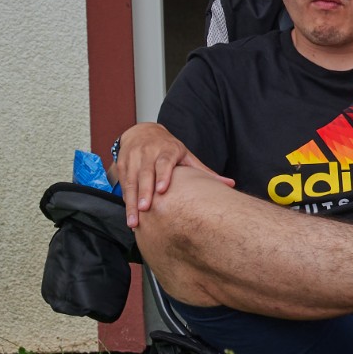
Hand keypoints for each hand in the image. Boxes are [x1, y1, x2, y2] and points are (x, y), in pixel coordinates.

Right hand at [110, 122, 233, 227]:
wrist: (142, 132)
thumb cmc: (168, 147)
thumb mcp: (186, 155)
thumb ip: (203, 171)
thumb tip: (230, 183)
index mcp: (166, 150)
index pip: (164, 162)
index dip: (163, 175)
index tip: (162, 190)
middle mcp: (148, 153)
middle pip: (145, 174)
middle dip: (143, 193)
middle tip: (145, 210)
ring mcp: (133, 159)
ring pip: (131, 182)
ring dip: (131, 202)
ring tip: (134, 221)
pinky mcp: (122, 165)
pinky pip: (123, 185)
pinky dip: (125, 201)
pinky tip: (129, 216)